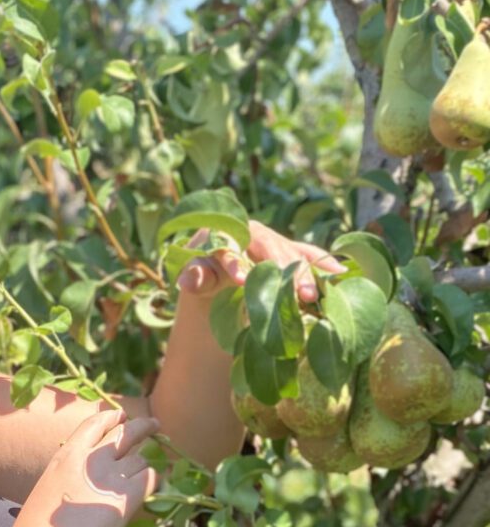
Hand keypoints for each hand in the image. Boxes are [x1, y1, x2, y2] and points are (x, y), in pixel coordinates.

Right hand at [9, 410, 160, 526]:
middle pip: (125, 433)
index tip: (121, 415)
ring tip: (146, 471)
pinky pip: (149, 479)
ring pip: (139, 460)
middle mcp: (91, 460)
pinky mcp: (126, 499)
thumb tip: (85, 482)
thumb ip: (70, 476)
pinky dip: (154, 479)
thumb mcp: (49, 487)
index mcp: (68, 455)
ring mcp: (110, 477)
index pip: (94, 425)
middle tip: (153, 425)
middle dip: (142, 426)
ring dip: (144, 465)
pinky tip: (157, 483)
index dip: (110, 417)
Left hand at [176, 219, 345, 302]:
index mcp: (228, 232)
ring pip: (292, 253)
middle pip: (271, 248)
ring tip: (313, 295)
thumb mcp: (196, 276)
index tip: (242, 282)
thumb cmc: (204, 271)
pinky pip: (308, 255)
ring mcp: (275, 241)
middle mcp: (255, 232)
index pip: (234, 244)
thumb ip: (193, 277)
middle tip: (295, 294)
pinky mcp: (289, 252)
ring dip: (305, 273)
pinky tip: (340, 274)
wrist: (218, 270)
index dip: (237, 263)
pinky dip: (322, 264)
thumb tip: (187, 281)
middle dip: (284, 270)